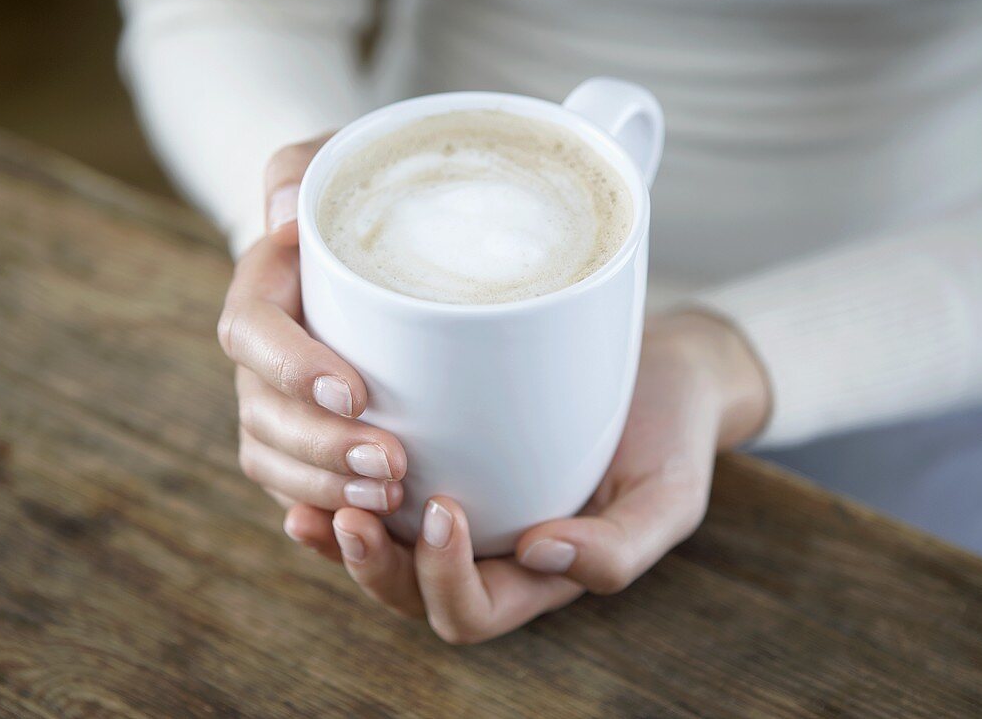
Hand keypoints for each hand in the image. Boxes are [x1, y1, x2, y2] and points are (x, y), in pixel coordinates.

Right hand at [218, 136, 408, 560]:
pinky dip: (328, 511)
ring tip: (393, 495)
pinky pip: (297, 487)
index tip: (354, 388)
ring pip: (274, 461)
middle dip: (321, 448)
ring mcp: (276, 403)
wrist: (364, 247)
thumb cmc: (359, 200)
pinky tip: (377, 523)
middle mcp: (260, 356)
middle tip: (392, 463)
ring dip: (326, 489)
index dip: (291, 367)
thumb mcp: (337, 161)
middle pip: (262, 414)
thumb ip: (305, 167)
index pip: (251, 333)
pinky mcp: (306, 439)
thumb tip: (286, 208)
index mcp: (263, 290)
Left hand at [287, 311, 769, 641]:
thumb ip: (619, 548)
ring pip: (384, 551)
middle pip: (409, 593)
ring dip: (343, 537)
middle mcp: (487, 555)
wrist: (658, 371)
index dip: (448, 578)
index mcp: (536, 577)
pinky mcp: (442, 463)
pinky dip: (340, 491)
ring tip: (313, 501)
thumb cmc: (669, 435)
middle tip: (349, 516)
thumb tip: (541, 553)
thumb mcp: (669, 496)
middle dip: (374, 568)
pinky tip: (314, 464)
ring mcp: (462, 512)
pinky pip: (380, 496)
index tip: (449, 508)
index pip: (473, 610)